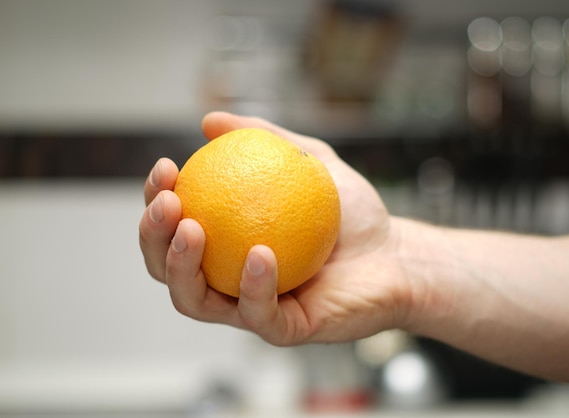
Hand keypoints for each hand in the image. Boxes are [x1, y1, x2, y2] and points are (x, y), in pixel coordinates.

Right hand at [139, 112, 417, 345]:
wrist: (395, 253)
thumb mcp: (309, 159)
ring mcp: (253, 308)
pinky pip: (257, 315)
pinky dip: (253, 286)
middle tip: (168, 203)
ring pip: (196, 302)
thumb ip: (264, 139)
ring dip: (183, 267)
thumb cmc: (351, 212)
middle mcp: (228, 279)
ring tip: (193, 229)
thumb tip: (209, 120)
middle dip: (153, 237)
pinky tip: (260, 252)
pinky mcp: (284, 330)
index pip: (174, 228)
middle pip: (167, 269)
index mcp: (226, 245)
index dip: (156, 201)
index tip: (166, 168)